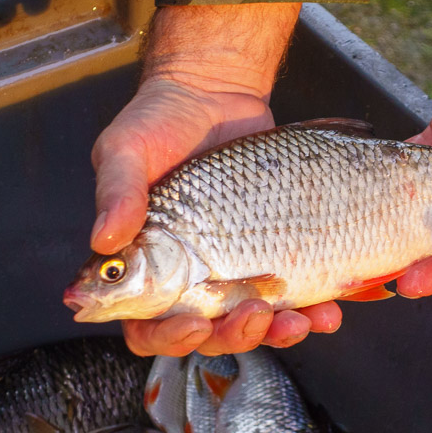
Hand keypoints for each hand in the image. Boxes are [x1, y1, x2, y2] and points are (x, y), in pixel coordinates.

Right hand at [87, 4, 342, 355]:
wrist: (215, 94)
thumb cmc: (159, 122)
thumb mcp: (127, 149)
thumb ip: (118, 194)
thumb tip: (104, 240)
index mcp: (144, 268)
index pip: (146, 326)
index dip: (167, 338)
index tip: (191, 325)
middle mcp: (190, 278)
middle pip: (208, 334)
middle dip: (233, 335)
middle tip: (252, 316)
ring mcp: (234, 270)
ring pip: (253, 324)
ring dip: (276, 333)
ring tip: (299, 322)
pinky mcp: (273, 254)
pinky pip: (291, 297)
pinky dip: (310, 311)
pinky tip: (328, 311)